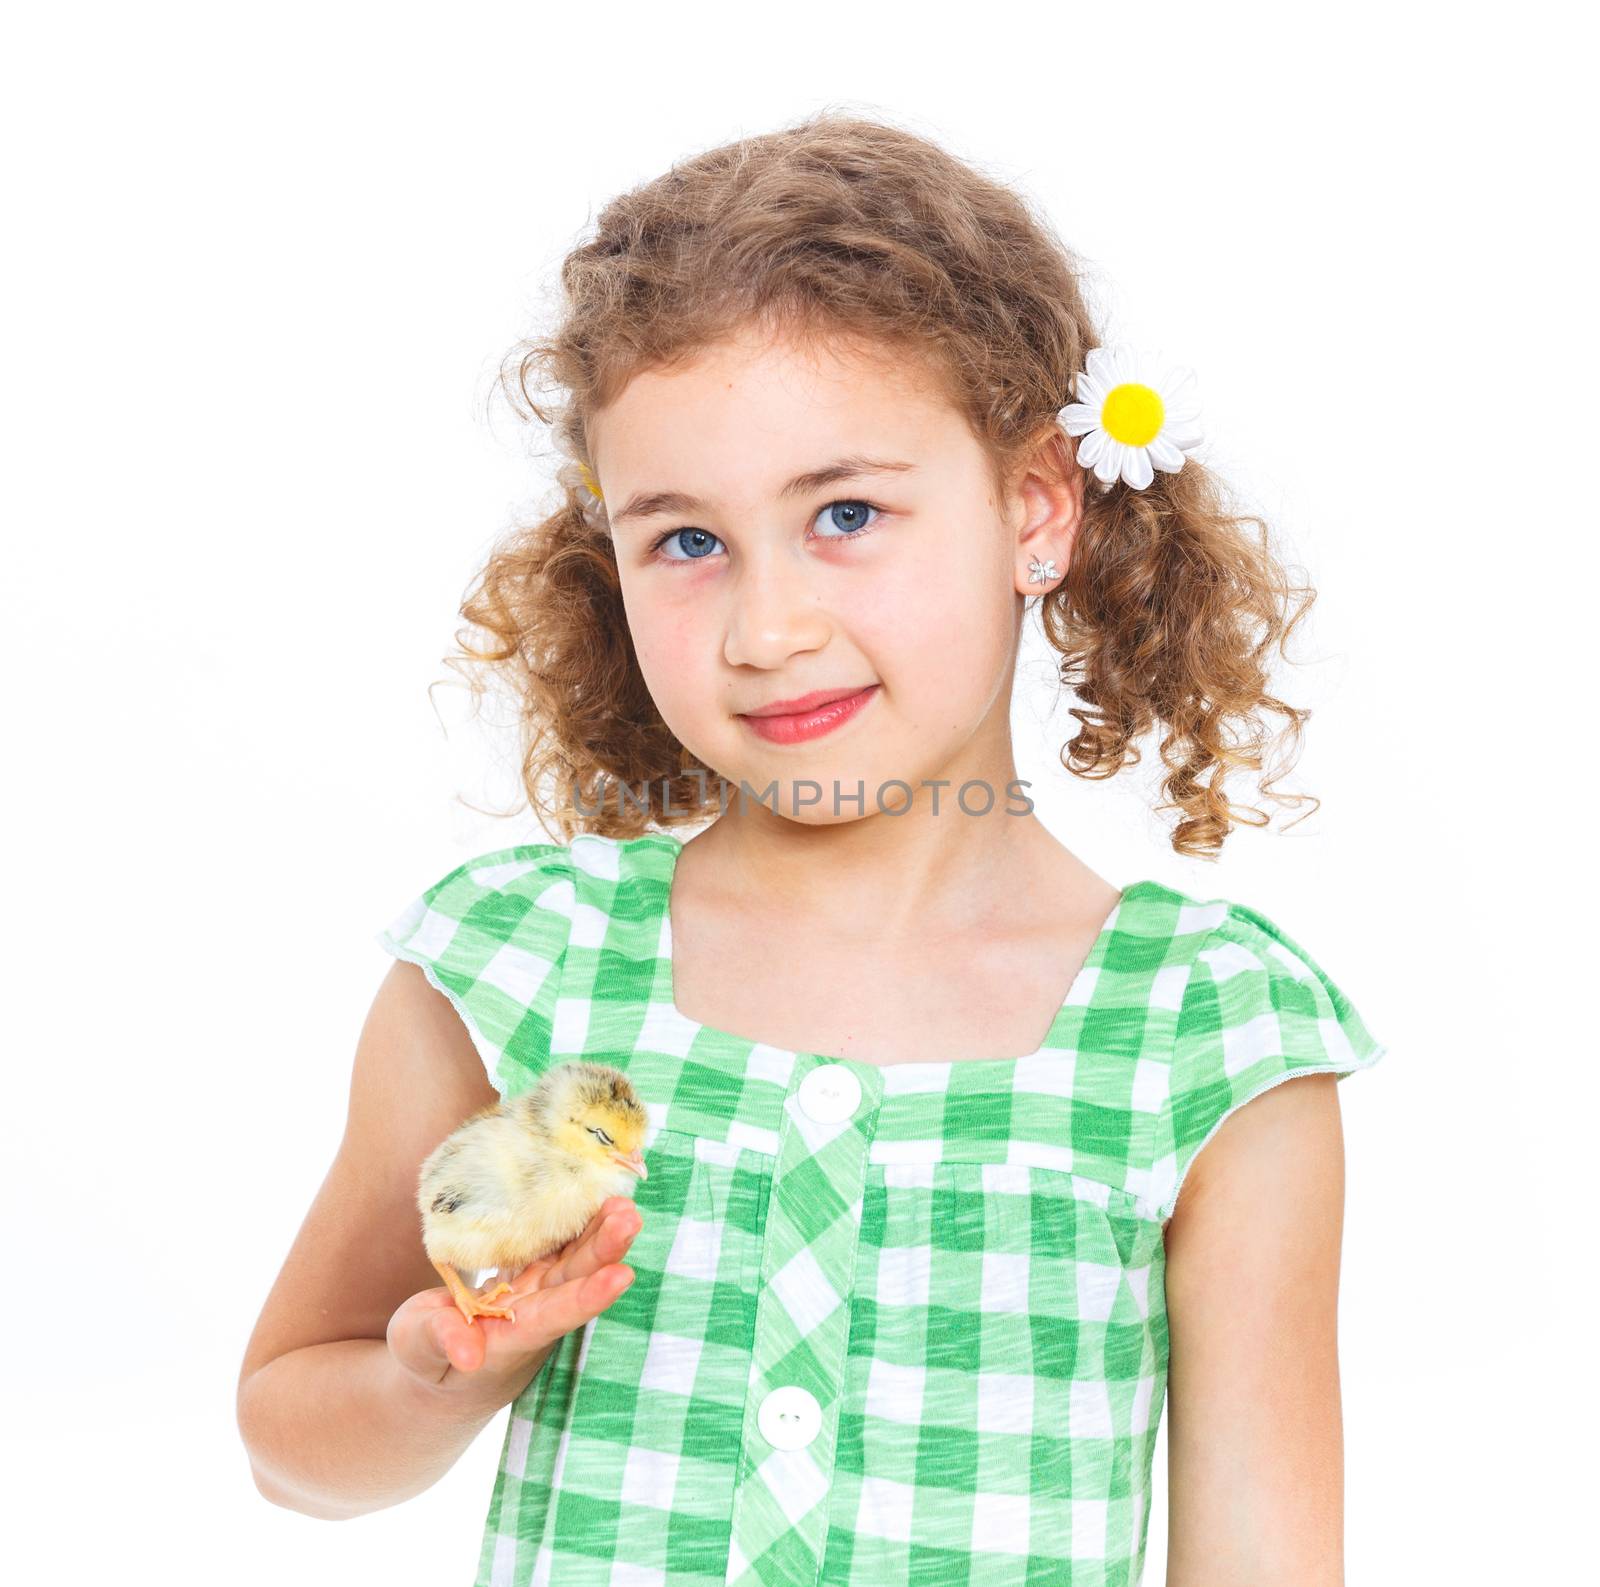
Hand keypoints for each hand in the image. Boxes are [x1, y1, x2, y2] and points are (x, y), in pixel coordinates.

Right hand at [387, 1196, 642, 1405]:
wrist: (442, 1362)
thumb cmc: (426, 1358)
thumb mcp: (419, 1349)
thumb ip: (441, 1342)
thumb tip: (467, 1355)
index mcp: (511, 1338)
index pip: (555, 1316)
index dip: (589, 1296)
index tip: (623, 1276)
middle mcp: (535, 1313)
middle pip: (575, 1279)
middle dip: (605, 1249)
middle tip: (631, 1216)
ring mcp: (538, 1291)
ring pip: (575, 1259)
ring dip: (600, 1232)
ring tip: (625, 1203)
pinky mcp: (534, 1273)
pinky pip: (560, 1246)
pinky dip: (577, 1224)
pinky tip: (596, 1198)